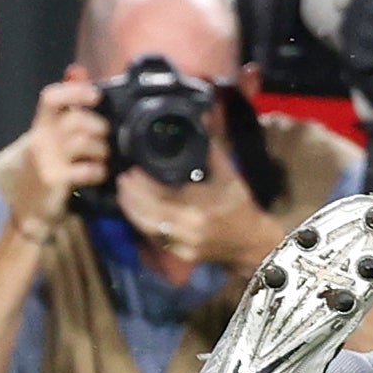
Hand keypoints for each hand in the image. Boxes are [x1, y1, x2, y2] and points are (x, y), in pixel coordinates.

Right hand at [14, 67, 112, 228]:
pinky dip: (98, 171)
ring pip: (84, 142)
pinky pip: (86, 169)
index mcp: (40, 125)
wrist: (26, 208)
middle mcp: (41, 139)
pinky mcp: (55, 180)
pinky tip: (97, 174)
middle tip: (105, 137)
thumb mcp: (50, 134)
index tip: (95, 95)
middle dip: (99, 127)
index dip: (74, 91)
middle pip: (76, 120)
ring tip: (102, 157)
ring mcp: (47, 160)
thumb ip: (65, 105)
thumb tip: (77, 70)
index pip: (51, 97)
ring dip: (101, 150)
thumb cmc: (44, 166)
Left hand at [113, 136, 283, 274]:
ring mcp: (184, 244)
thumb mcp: (230, 174)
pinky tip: (135, 211)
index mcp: (201, 207)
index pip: (163, 194)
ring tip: (123, 193)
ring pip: (148, 227)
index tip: (133, 169)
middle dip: (132, 196)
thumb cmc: (240, 206)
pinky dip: (142, 223)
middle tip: (122, 179)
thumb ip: (212, 147)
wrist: (250, 242)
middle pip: (150, 212)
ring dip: (132, 210)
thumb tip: (201, 118)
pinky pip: (155, 238)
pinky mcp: (180, 254)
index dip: (144, 183)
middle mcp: (189, 228)